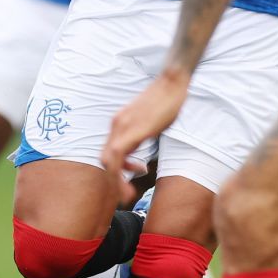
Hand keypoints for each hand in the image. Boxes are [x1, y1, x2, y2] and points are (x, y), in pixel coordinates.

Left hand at [98, 72, 189, 203]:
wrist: (172, 82)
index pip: (109, 153)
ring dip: (116, 181)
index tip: (129, 181)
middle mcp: (117, 125)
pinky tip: (133, 180)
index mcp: (120, 125)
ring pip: (108, 160)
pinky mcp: (132, 129)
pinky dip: (120, 171)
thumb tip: (137, 155)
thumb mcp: (150, 124)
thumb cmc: (166, 102)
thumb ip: (140, 138)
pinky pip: (118, 154)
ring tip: (128, 195)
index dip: (116, 171)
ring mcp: (122, 126)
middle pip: (105, 159)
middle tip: (126, 195)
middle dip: (113, 181)